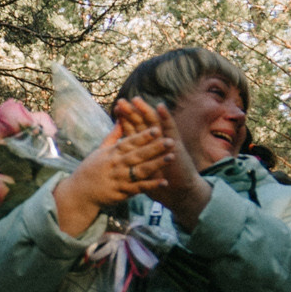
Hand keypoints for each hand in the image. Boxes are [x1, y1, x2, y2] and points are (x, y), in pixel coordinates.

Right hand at [52, 118, 169, 235]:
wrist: (79, 193)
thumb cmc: (90, 170)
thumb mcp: (99, 151)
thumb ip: (113, 136)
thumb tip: (121, 120)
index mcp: (111, 153)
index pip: (129, 142)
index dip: (143, 136)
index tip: (156, 128)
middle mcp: (115, 165)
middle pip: (137, 155)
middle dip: (154, 147)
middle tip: (170, 140)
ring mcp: (118, 179)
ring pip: (140, 170)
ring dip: (156, 164)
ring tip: (171, 157)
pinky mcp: (121, 193)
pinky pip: (138, 188)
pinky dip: (151, 185)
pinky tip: (165, 181)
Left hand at [116, 97, 211, 228]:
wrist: (177, 191)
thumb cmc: (156, 183)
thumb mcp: (138, 170)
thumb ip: (129, 159)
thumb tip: (113, 154)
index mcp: (144, 147)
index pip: (133, 130)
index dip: (125, 119)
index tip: (116, 108)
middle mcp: (155, 141)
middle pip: (141, 124)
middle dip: (131, 113)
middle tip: (121, 100)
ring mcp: (165, 140)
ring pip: (154, 123)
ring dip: (145, 110)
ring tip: (137, 99)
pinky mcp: (175, 144)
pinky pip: (170, 128)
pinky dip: (165, 117)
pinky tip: (160, 106)